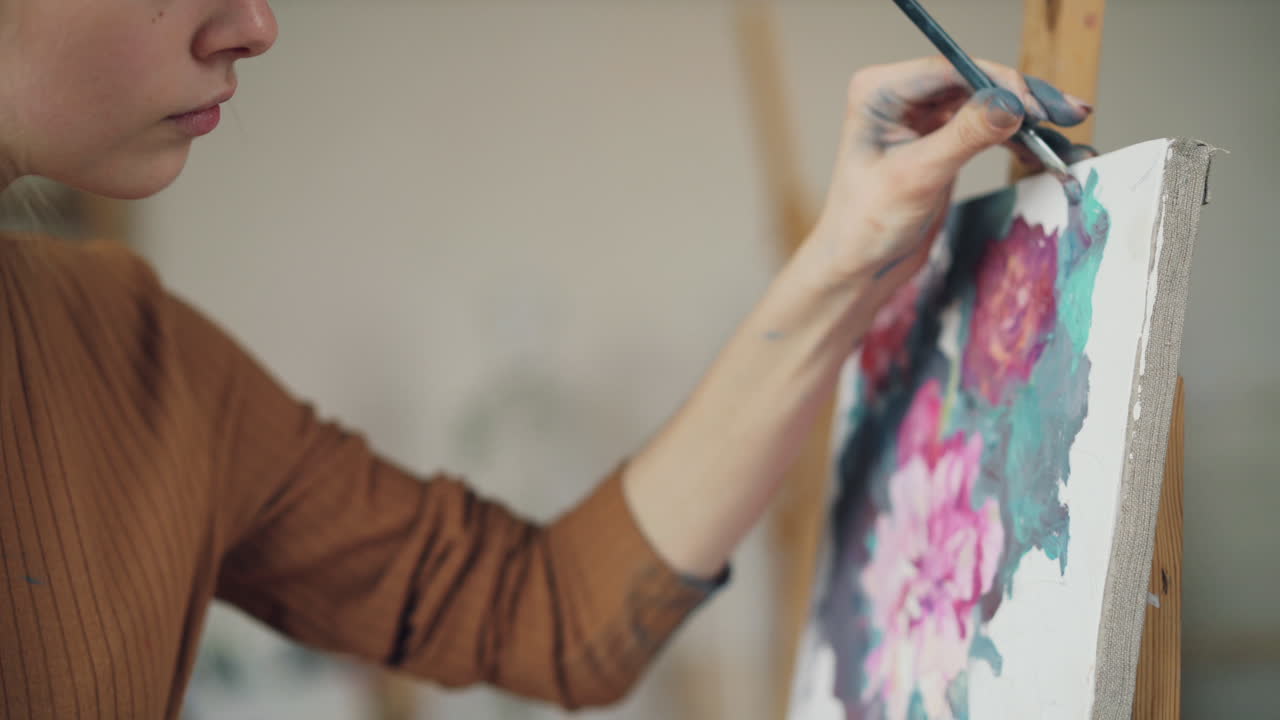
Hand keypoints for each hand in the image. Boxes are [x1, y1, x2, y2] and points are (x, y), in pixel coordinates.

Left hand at [802, 56, 1094, 297]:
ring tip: (1071, 132)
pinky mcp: (941, 139)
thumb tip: (1012, 105)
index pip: (949, 69)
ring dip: (1029, 119)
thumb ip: (964, 137)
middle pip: (975, 81)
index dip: (998, 82)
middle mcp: (900, 95)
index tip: (1036, 107)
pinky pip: (988, 128)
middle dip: (1024, 98)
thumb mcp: (918, 178)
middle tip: (1069, 113)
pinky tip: (1049, 151)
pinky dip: (1018, 139)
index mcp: (879, 91)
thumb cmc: (867, 224)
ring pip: (987, 104)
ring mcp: (922, 116)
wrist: (859, 266)